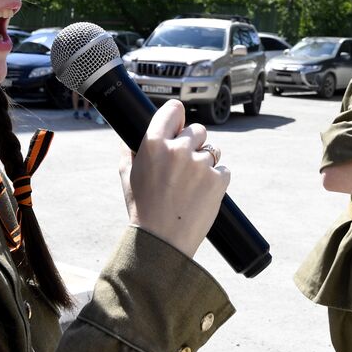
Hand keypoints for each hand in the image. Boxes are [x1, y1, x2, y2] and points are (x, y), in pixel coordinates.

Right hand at [118, 100, 229, 257]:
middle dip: (193, 144)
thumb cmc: (143, 210)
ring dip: (206, 162)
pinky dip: (216, 180)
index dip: (177, 117)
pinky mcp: (218, 180)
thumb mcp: (127, 177)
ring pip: (213, 150)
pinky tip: (202, 194)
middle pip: (197, 130)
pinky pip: (223, 170)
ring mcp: (200, 164)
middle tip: (184, 166)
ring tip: (192, 184)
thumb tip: (129, 136)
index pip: (174, 109)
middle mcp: (178, 149)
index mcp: (154, 144)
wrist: (162, 241)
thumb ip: (130, 151)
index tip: (179, 125)